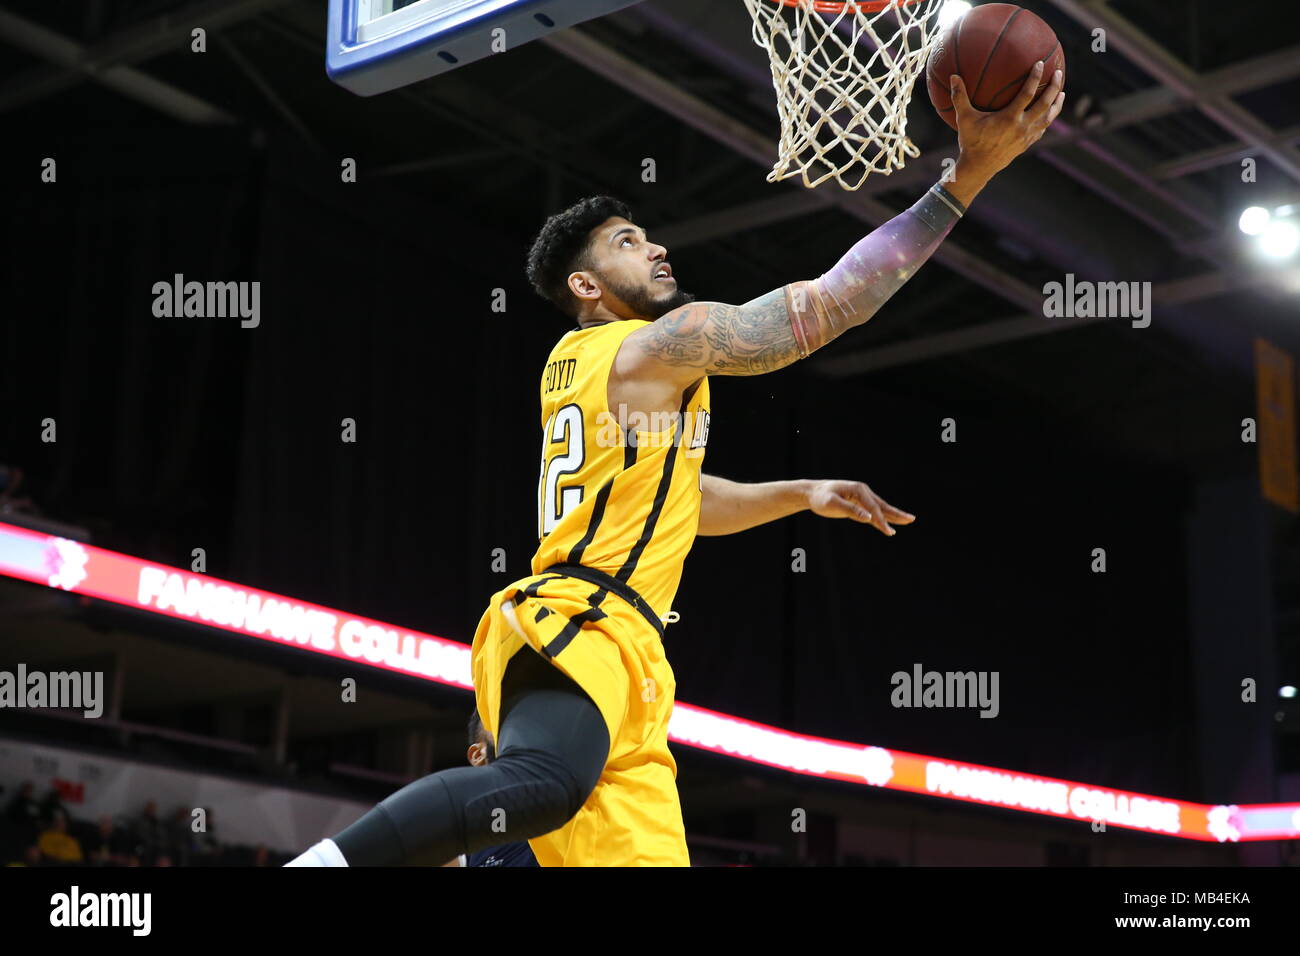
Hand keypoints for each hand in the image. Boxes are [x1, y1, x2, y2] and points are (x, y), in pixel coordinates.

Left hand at [806, 480, 914, 536]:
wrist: (812, 493)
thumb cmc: (820, 498)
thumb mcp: (832, 504)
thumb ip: (850, 510)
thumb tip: (868, 517)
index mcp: (858, 490)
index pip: (873, 508)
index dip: (881, 520)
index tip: (888, 532)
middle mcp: (863, 492)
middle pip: (882, 506)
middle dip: (896, 514)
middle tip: (912, 519)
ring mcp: (862, 498)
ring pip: (880, 509)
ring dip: (893, 515)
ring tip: (909, 520)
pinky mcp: (858, 505)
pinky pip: (873, 513)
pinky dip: (881, 519)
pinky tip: (889, 525)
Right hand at [948, 61, 1065, 196]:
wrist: (978, 168)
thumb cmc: (970, 142)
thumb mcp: (964, 119)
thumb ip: (960, 97)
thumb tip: (953, 76)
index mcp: (1009, 118)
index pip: (1027, 94)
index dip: (1035, 78)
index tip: (1041, 63)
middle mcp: (1022, 127)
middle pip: (1044, 104)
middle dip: (1053, 88)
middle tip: (1058, 74)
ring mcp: (1026, 137)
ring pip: (1047, 118)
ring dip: (1056, 105)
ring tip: (1061, 93)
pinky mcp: (1026, 144)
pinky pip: (1041, 129)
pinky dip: (1047, 119)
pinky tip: (1048, 114)